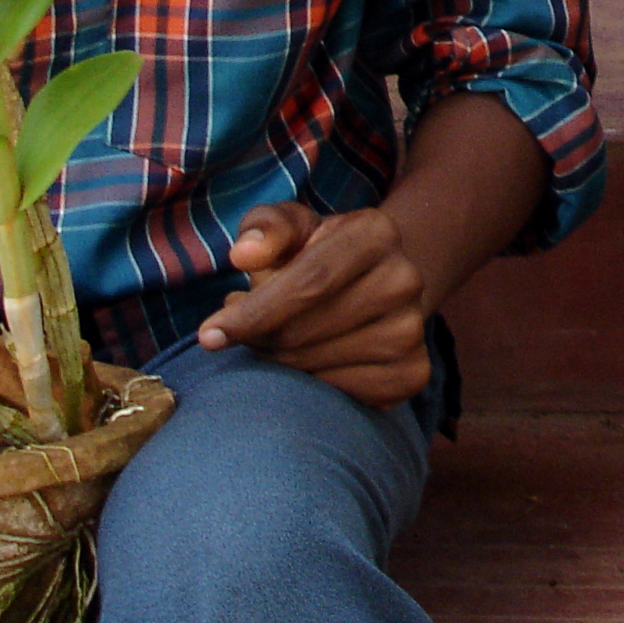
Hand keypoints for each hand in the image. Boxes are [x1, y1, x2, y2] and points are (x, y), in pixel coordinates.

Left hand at [198, 203, 432, 406]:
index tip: (209, 336)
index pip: (309, 281)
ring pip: (322, 365)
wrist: (372, 283)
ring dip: (281, 364)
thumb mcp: (290, 227)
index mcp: (376, 233)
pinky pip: (345, 395)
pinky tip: (304, 367)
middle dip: (261, 340)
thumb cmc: (315, 254)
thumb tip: (243, 255)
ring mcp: (413, 329)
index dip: (255, 312)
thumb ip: (264, 229)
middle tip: (242, 338)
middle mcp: (405, 278)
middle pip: (310, 329)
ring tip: (274, 344)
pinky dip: (313, 388)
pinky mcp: (413, 372)